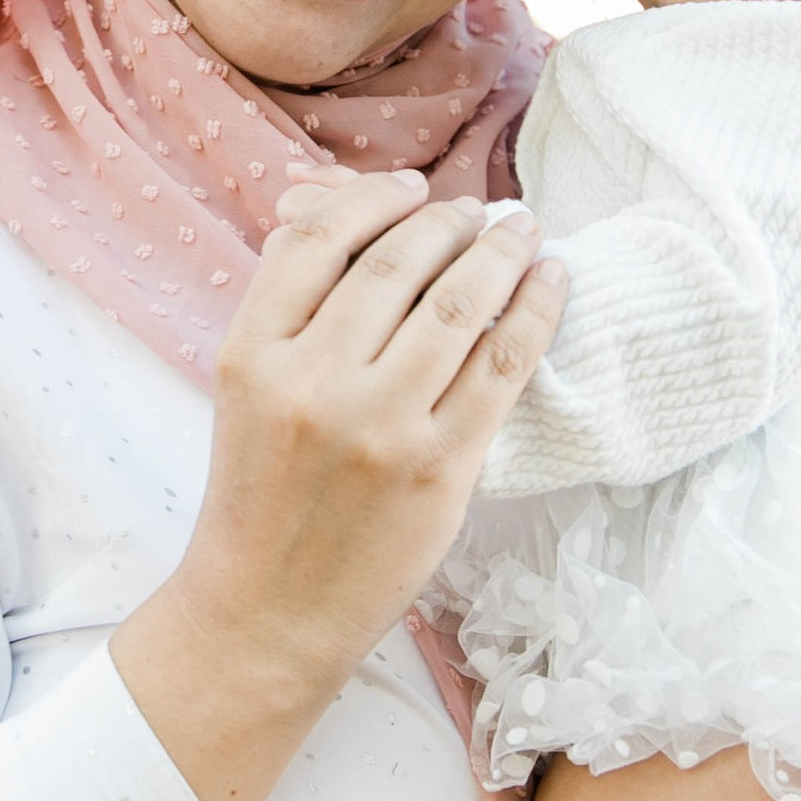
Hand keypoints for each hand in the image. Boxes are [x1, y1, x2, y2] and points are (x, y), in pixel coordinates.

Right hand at [112, 169, 565, 800]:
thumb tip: (348, 211)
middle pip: (396, 262)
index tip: (413, 189)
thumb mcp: (248, 391)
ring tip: (521, 231)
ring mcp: (380, 426)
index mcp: (252, 354)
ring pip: (458, 303)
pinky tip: (552, 280)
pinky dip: (536, 310)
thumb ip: (291, 309)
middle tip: (477, 210)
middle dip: (448, 220)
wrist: (269, 611)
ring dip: (500, 251)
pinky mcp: (440, 467)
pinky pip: (504, 364)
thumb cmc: (262, 494)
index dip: (373, 198)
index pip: (317, 239)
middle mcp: (313, 382)